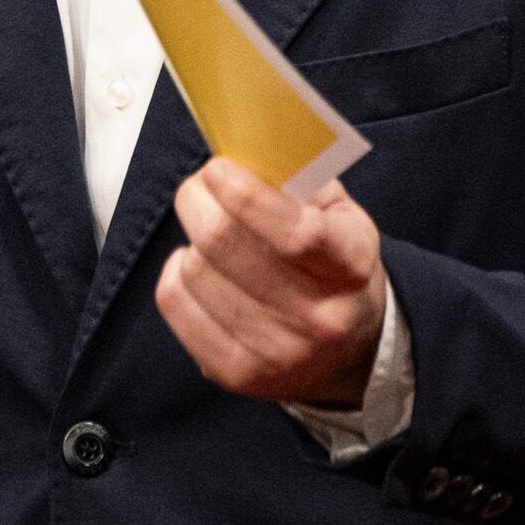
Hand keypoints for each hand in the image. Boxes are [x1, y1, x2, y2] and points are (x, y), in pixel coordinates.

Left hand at [156, 156, 385, 409]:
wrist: (349, 353)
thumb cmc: (336, 269)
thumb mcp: (340, 218)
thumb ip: (298, 181)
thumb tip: (240, 151)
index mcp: (351, 269)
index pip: (293, 232)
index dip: (245, 194)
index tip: (220, 168)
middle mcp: (317, 319)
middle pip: (224, 245)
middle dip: (199, 200)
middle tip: (201, 186)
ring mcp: (275, 353)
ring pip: (193, 270)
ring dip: (192, 239)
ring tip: (213, 237)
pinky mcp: (235, 373)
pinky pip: (174, 302)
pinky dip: (175, 272)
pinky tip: (198, 268)